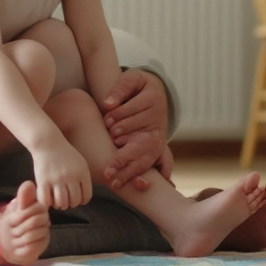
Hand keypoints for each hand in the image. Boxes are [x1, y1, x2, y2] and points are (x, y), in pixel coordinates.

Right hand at [31, 138, 91, 209]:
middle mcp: (71, 177)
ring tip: (56, 200)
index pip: (86, 196)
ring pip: (61, 203)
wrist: (47, 143)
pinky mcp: (43, 181)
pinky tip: (47, 198)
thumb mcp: (80, 163)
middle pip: (74, 201)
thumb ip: (84, 179)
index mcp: (82, 173)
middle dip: (70, 204)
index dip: (81, 201)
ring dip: (59, 205)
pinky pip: (46, 200)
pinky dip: (47, 203)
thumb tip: (83, 198)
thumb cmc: (64, 154)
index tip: (76, 199)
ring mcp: (57, 179)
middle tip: (65, 200)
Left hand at [99, 69, 169, 188]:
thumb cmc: (137, 86)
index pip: (133, 113)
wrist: (154, 91)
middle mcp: (158, 121)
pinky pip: (157, 163)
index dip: (119, 118)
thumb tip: (106, 105)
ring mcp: (160, 136)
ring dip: (131, 171)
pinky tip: (138, 185)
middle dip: (123, 157)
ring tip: (115, 183)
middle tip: (107, 170)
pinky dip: (148, 175)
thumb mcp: (130, 79)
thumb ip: (119, 89)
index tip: (108, 123)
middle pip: (141, 142)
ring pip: (146, 156)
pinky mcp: (158, 146)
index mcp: (153, 100)